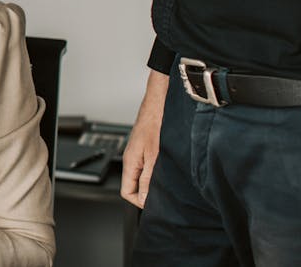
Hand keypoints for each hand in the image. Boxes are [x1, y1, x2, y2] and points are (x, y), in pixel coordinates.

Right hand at [121, 70, 168, 208]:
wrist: (162, 98)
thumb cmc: (157, 120)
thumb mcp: (155, 156)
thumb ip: (149, 179)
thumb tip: (145, 200)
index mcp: (131, 162)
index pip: (127, 192)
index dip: (141, 201)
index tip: (156, 202)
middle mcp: (133, 157)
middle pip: (136, 185)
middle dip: (150, 192)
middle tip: (168, 191)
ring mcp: (141, 151)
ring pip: (145, 174)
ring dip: (157, 180)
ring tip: (172, 177)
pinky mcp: (150, 145)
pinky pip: (151, 164)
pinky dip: (161, 169)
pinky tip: (173, 165)